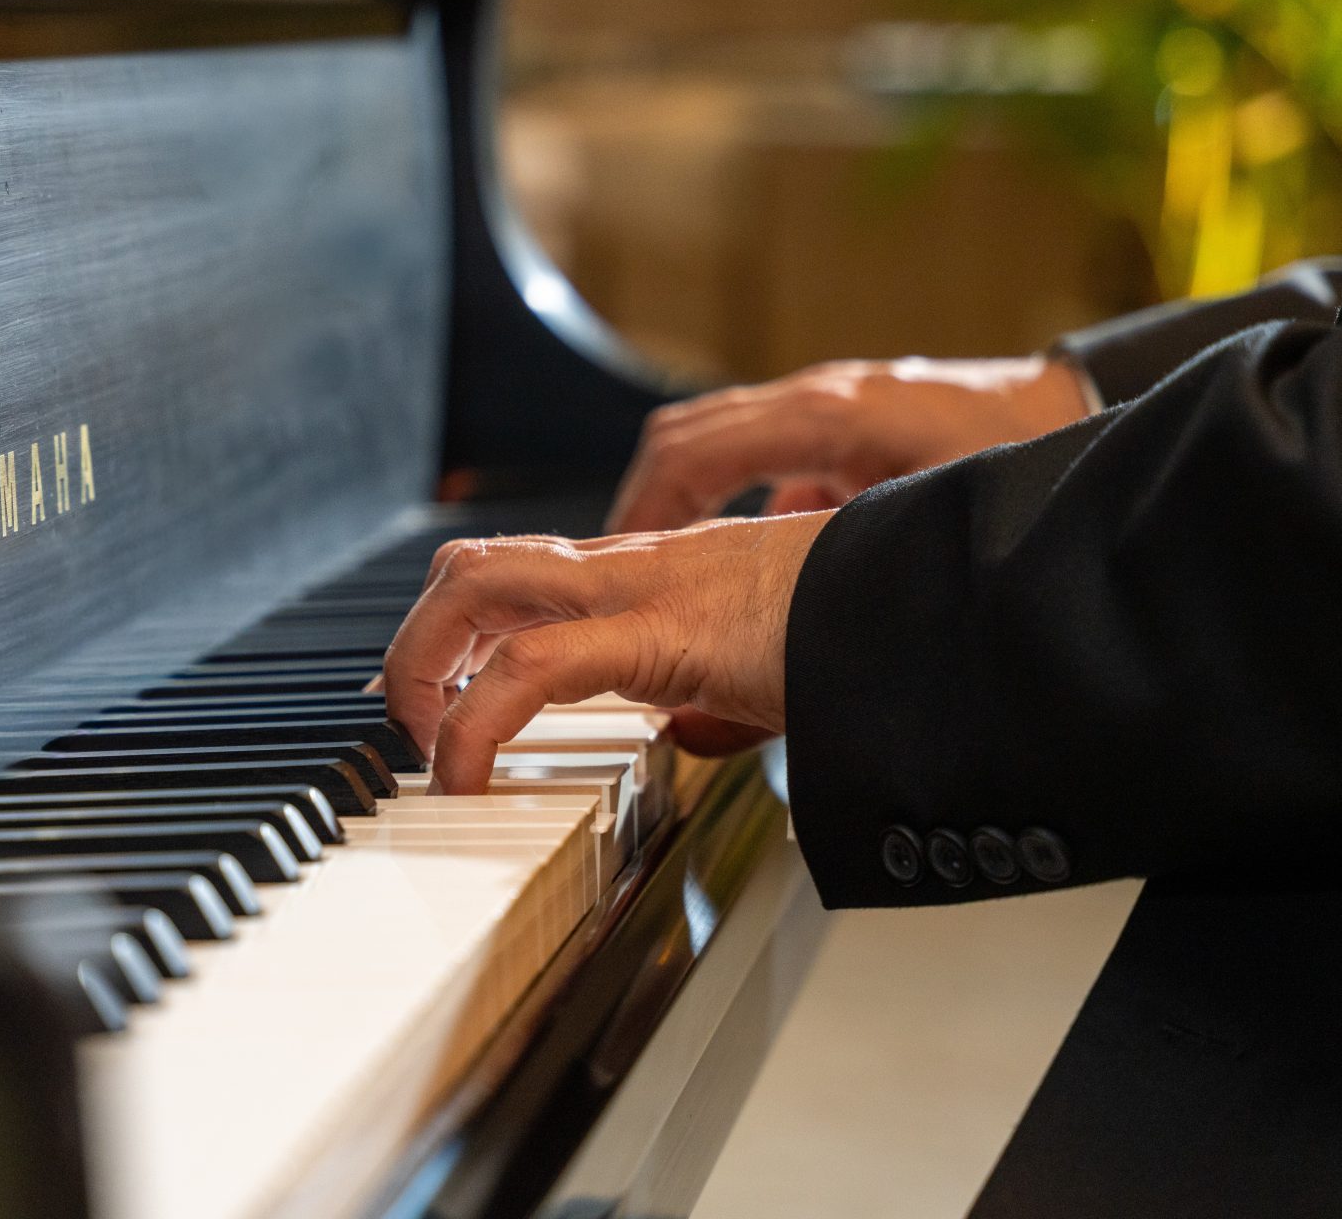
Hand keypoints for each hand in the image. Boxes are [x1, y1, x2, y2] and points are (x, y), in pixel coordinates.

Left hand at [379, 512, 829, 794]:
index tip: (431, 698)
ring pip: (475, 586)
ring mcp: (640, 590)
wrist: (931, 600)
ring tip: (426, 747)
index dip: (453, 629)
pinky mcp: (659, 633)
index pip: (518, 573)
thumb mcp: (768, 663)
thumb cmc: (867, 624)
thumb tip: (689, 734)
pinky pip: (531, 666)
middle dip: (412, 643)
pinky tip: (469, 777)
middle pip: (469, 565)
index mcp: (651, 574)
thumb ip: (716, 694)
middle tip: (410, 720)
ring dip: (420, 667)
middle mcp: (631, 569)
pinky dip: (474, 723)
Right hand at [606, 355, 1095, 532]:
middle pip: (685, 439)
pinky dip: (745, 504)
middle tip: (617, 572)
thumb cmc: (1025, 453)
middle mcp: (820, 399)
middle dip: (642, 508)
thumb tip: (784, 619)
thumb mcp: (932, 521)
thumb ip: (851, 571)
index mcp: (830, 416)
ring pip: (721, 444)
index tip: (616, 562)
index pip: (692, 453)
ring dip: (687, 506)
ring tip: (673, 576)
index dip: (642, 510)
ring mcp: (833, 409)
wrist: (1081, 406)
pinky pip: (770, 458)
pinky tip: (761, 564)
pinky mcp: (852, 429)